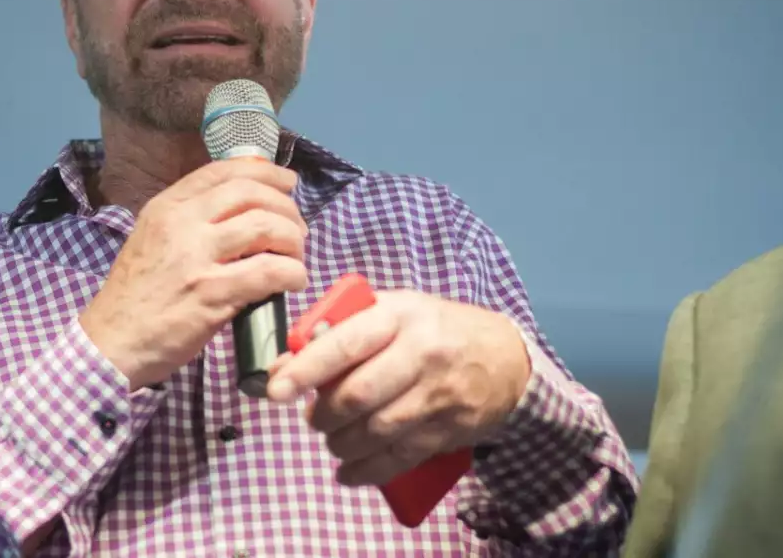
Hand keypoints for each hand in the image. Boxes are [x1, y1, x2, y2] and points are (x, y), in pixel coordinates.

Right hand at [80, 160, 308, 390]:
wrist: (111, 342)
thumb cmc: (135, 295)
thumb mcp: (152, 239)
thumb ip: (189, 220)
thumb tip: (243, 209)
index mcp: (166, 207)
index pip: (223, 171)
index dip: (265, 172)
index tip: (287, 183)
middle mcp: (181, 224)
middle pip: (251, 194)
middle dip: (286, 208)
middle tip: (297, 229)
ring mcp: (196, 258)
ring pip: (266, 227)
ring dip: (293, 241)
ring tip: (296, 257)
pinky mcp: (212, 294)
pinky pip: (269, 271)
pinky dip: (292, 273)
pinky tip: (294, 281)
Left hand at [266, 290, 530, 486]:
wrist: (506, 357)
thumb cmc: (434, 328)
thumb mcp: (393, 311)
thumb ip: (339, 329)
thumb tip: (284, 360)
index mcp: (401, 316)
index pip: (346, 343)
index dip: (307, 369)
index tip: (276, 389)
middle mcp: (421, 354)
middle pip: (359, 395)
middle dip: (324, 415)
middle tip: (313, 417)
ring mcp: (437, 395)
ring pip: (376, 431)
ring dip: (341, 443)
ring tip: (332, 439)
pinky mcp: (448, 429)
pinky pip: (400, 457)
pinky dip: (366, 470)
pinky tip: (347, 471)